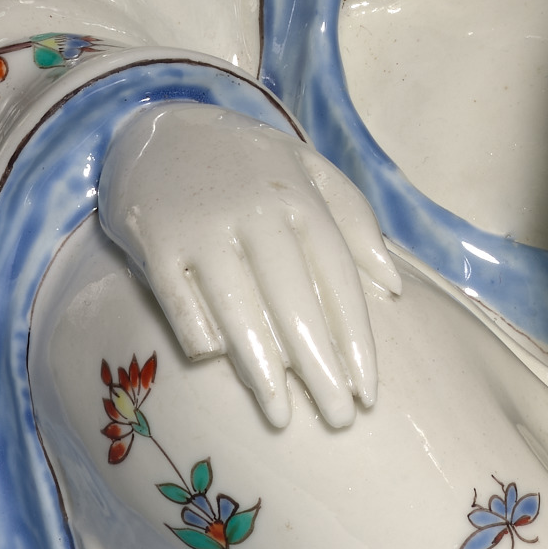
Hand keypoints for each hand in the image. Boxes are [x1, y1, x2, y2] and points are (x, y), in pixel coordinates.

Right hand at [96, 104, 397, 430]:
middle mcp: (255, 212)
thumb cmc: (248, 166)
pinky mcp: (154, 238)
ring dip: (261, 365)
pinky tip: (215, 364)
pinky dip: (194, 327)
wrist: (160, 128)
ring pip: (237, 305)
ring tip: (282, 416)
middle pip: (294, 301)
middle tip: (339, 420)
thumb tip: (394, 287)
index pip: (338, 280)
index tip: (368, 394)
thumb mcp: (310, 171)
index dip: (355, 340)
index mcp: (300, 199)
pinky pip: (176, 294)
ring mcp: (203, 225)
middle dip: (319, 366)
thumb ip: (356, 222)